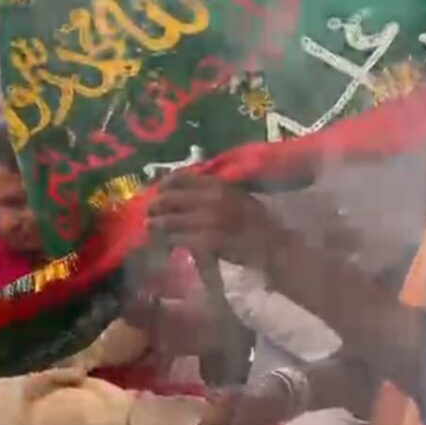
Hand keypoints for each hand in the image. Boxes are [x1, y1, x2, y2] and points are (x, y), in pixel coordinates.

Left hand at [147, 172, 276, 269]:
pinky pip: (178, 239)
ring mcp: (208, 221)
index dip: (164, 184)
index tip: (157, 190)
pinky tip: (165, 242)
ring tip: (150, 227)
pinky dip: (168, 240)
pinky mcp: (207, 242)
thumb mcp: (236, 196)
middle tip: (149, 212)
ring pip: (169, 220)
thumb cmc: (255, 222)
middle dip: (155, 205)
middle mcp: (211, 199)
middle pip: (169, 198)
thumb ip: (212, 191)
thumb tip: (180, 189)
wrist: (275, 246)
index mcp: (218, 185)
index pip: (181, 178)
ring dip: (156, 224)